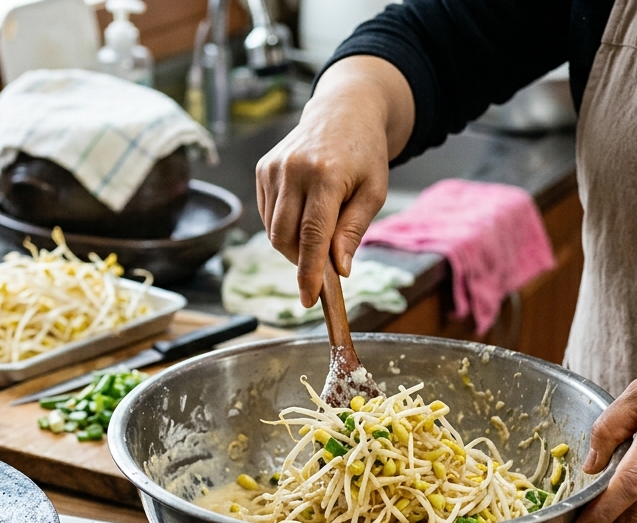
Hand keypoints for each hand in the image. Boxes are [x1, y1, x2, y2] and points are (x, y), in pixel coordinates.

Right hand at [255, 56, 413, 306]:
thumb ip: (353, 231)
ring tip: (317, 235)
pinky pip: (266, 214)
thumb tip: (338, 269)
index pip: (311, 235)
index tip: (308, 298)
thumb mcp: (373, 192)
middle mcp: (293, 170)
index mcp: (325, 175)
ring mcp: (273, 168)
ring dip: (292, 245)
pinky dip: (283, 226)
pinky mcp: (262, 169)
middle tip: (323, 265)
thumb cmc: (364, 154)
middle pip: (285, 237)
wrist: (343, 111)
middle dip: (301, 260)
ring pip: (272, 229)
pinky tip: (303, 214)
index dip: (308, 272)